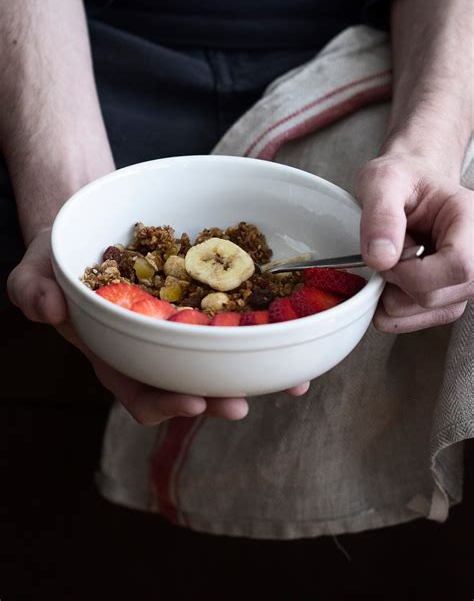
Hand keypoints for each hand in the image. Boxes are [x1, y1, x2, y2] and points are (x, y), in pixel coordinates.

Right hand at [7, 229, 309, 423]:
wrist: (91, 225)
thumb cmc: (61, 254)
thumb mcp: (36, 268)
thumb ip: (32, 289)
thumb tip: (47, 307)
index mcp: (115, 352)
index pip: (138, 391)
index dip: (163, 405)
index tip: (189, 404)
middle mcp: (154, 345)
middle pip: (188, 384)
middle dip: (215, 398)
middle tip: (240, 403)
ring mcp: (183, 323)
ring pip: (220, 356)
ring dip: (253, 372)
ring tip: (287, 379)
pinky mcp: (205, 297)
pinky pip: (236, 315)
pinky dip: (263, 328)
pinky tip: (294, 330)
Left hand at [357, 154, 473, 332]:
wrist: (410, 186)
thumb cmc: (403, 180)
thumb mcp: (382, 181)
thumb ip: (380, 215)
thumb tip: (381, 259)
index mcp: (471, 220)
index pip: (459, 265)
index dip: (412, 271)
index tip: (387, 256)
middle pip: (440, 295)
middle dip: (398, 282)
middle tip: (387, 252)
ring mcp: (469, 279)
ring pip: (432, 312)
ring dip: (395, 295)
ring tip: (394, 261)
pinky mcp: (453, 296)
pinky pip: (424, 319)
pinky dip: (397, 308)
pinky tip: (392, 281)